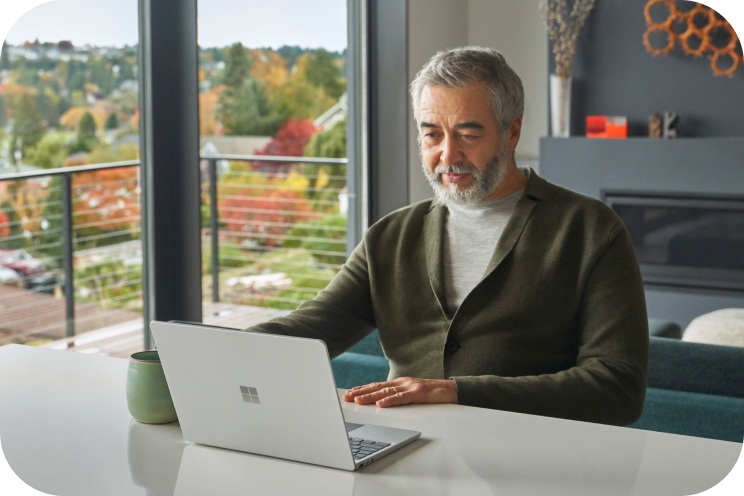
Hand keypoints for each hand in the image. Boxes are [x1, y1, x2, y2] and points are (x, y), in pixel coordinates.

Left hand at [342, 377, 457, 407]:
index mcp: (400, 383)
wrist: (453, 390)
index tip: (349, 392)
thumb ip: (398, 396)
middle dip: (360, 392)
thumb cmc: (432, 394)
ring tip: (358, 401)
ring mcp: (410, 386)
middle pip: (377, 387)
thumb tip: (382, 403)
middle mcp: (402, 382)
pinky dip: (390, 400)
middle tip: (346, 396)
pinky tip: (380, 404)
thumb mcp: (412, 394)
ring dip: (370, 396)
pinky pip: (402, 398)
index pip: (377, 385)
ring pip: (386, 391)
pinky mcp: (418, 393)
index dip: (362, 388)